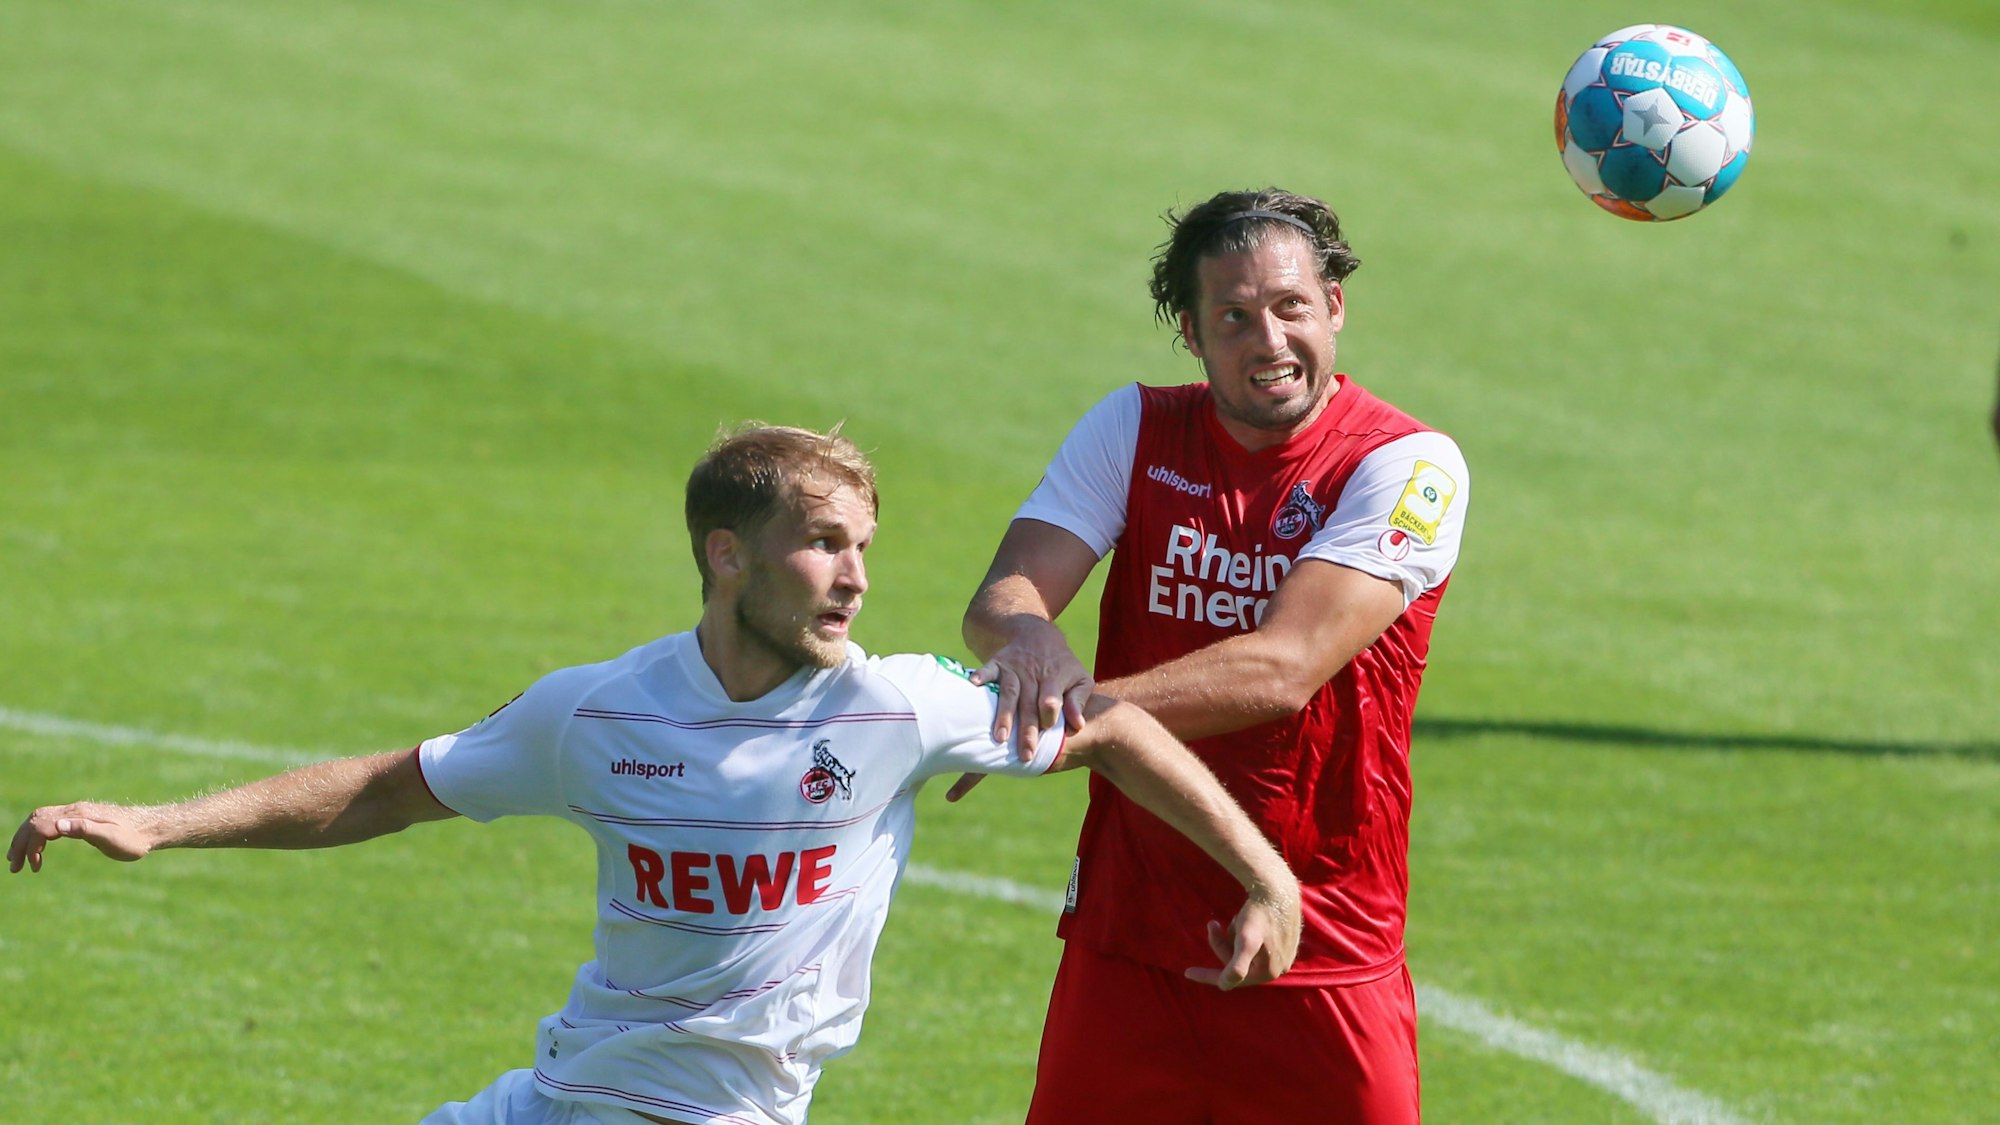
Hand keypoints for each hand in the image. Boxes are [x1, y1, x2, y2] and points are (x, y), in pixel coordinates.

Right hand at [7, 803, 153, 872]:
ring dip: (26, 839)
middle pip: (35, 821)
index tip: (30, 867)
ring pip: (40, 820)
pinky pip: (50, 822)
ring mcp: (77, 812)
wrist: (151, 828)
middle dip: (20, 843)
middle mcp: (75, 809)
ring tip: (20, 862)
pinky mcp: (80, 817)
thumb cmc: (134, 839)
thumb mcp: (111, 839)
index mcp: (79, 815)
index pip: (42, 825)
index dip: (30, 845)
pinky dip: (38, 836)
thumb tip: (58, 825)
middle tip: (14, 867)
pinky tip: (39, 852)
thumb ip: (85, 830)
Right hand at [967, 619, 1092, 755]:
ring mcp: (1014, 668)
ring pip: (1008, 693)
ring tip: (1000, 738)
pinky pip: (988, 669)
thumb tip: (1078, 726)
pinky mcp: (998, 662)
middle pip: (1030, 705)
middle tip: (1026, 755)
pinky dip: (980, 675)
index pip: (1051, 702)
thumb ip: (1079, 702)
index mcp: (1055, 678)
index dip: (1050, 718)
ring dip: (1004, 715)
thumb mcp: (1080, 679)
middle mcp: (1034, 674)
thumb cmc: (1062, 665)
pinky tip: (973, 685)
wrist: (1039, 635)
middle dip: (1027, 731)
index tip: (1047, 730)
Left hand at [1183, 882, 1300, 989]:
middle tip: (1212, 924)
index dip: (1207, 976)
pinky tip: (1242, 919)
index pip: (1230, 978)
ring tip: (1236, 918)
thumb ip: (1238, 967)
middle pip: (1237, 963)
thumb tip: (1224, 986)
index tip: (1187, 972)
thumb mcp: (1246, 941)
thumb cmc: (1259, 914)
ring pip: (1244, 952)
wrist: (1277, 888)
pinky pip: (1254, 944)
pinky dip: (1242, 933)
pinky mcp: (1284, 943)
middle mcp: (1278, 969)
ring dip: (1233, 937)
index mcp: (1268, 973)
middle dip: (1223, 944)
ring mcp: (1282, 956)